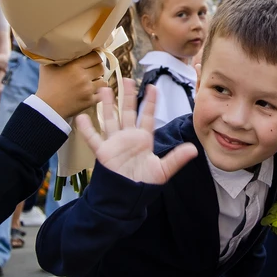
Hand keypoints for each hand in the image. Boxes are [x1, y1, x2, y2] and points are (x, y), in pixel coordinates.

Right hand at [36, 52, 106, 118]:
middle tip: (93, 69)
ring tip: (93, 81)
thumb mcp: (47, 67)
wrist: (47, 108)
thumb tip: (57, 48)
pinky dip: (98, 92)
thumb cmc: (46, 86)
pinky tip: (92, 91)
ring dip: (99, 80)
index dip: (95, 56)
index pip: (95, 56)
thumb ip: (54, 57)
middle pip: (101, 68)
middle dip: (98, 68)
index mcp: (75, 67)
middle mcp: (84, 77)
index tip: (93, 57)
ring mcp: (88, 90)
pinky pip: (101, 94)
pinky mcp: (90, 101)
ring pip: (104, 81)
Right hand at [76, 80, 197, 183]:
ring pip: (110, 119)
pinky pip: (93, 138)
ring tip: (103, 88)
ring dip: (107, 104)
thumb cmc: (144, 184)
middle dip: (128, 96)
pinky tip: (82, 117)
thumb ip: (176, 159)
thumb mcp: (163, 170)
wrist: (127, 198)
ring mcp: (115, 143)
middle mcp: (129, 137)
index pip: (147, 116)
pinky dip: (87, 129)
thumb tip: (194, 149)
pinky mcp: (103, 152)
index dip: (150, 102)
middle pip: (128, 112)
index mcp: (143, 139)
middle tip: (127, 79)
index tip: (152, 87)